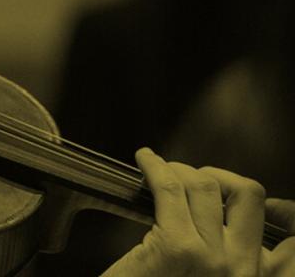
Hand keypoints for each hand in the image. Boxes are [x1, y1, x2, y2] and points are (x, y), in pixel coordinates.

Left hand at [102, 148, 291, 275]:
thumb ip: (230, 260)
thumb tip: (238, 219)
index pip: (294, 241)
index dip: (287, 213)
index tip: (263, 202)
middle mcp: (243, 270)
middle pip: (247, 194)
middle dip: (218, 176)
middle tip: (190, 180)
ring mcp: (213, 259)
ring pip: (204, 184)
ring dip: (178, 169)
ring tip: (161, 172)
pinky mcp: (176, 248)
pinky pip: (170, 188)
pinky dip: (155, 167)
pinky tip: (145, 160)